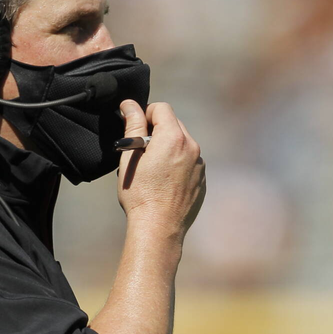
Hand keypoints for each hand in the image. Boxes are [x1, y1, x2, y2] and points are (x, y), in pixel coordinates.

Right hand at [117, 100, 205, 236]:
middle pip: (174, 124)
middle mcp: (192, 147)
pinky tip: (164, 182)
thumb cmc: (140, 193)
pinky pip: (189, 162)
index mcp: (174, 138)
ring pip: (183, 144)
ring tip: (153, 170)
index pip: (162, 108)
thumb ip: (133, 126)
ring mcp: (200, 165)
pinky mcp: (202, 180)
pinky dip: (177, 164)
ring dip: (168, 148)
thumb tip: (130, 105)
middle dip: (157, 131)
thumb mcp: (130, 157)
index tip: (135, 129)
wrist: (159, 228)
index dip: (145, 114)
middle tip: (141, 151)